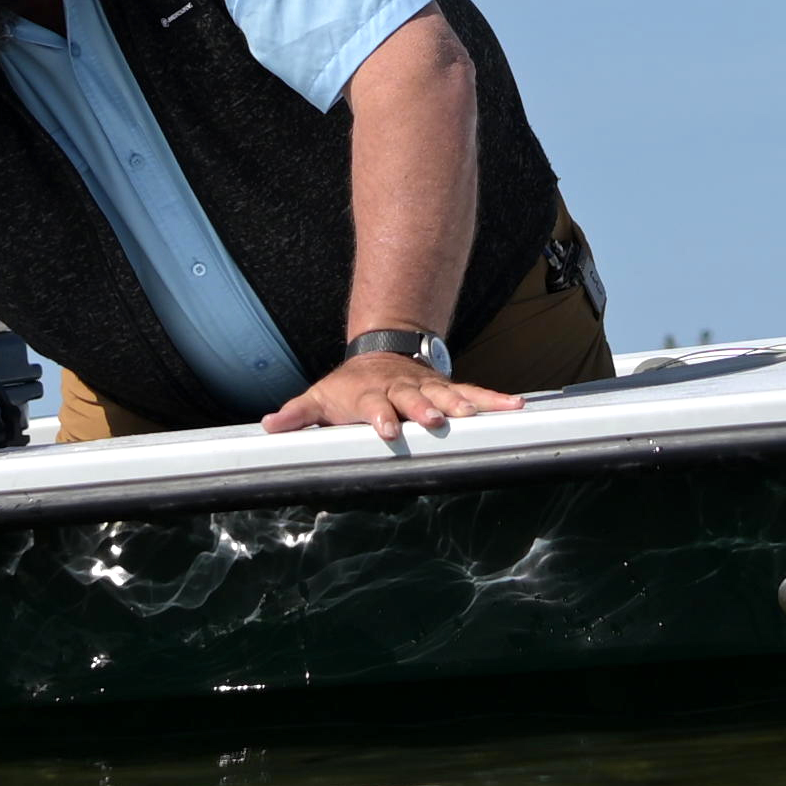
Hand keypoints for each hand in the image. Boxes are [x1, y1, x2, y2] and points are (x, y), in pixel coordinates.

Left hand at [261, 348, 511, 440]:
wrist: (381, 355)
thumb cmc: (348, 387)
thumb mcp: (319, 397)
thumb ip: (297, 414)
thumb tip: (268, 426)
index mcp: (370, 395)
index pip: (375, 406)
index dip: (380, 417)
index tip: (387, 431)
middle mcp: (402, 390)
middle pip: (415, 399)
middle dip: (426, 410)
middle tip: (437, 421)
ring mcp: (428, 389)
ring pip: (449, 395)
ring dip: (466, 405)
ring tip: (485, 415)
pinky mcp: (449, 391)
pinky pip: (474, 394)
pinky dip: (494, 399)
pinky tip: (517, 406)